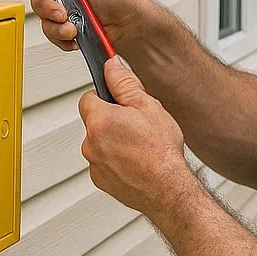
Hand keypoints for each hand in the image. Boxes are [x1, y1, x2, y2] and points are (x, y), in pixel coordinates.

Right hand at [19, 0, 142, 51]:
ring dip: (56, 21)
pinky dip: (61, 34)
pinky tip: (75, 32)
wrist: (129, 25)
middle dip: (45, 2)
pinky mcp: (64, 23)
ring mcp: (63, 2)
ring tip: (73, 22)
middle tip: (60, 8)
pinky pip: (50, 30)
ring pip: (40, 12)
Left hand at [78, 56, 191, 216]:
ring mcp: (94, 164)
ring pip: (99, 142)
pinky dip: (116, 161)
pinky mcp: (100, 180)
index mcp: (100, 120)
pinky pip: (104, 162)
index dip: (105, 96)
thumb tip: (111, 65)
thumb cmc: (161, 151)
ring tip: (140, 146)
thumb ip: (124, 83)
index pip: (88, 97)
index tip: (119, 101)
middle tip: (137, 125)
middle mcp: (90, 143)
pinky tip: (136, 161)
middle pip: (94, 121)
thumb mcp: (148, 106)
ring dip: (114, 141)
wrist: (168, 190)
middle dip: (111, 119)